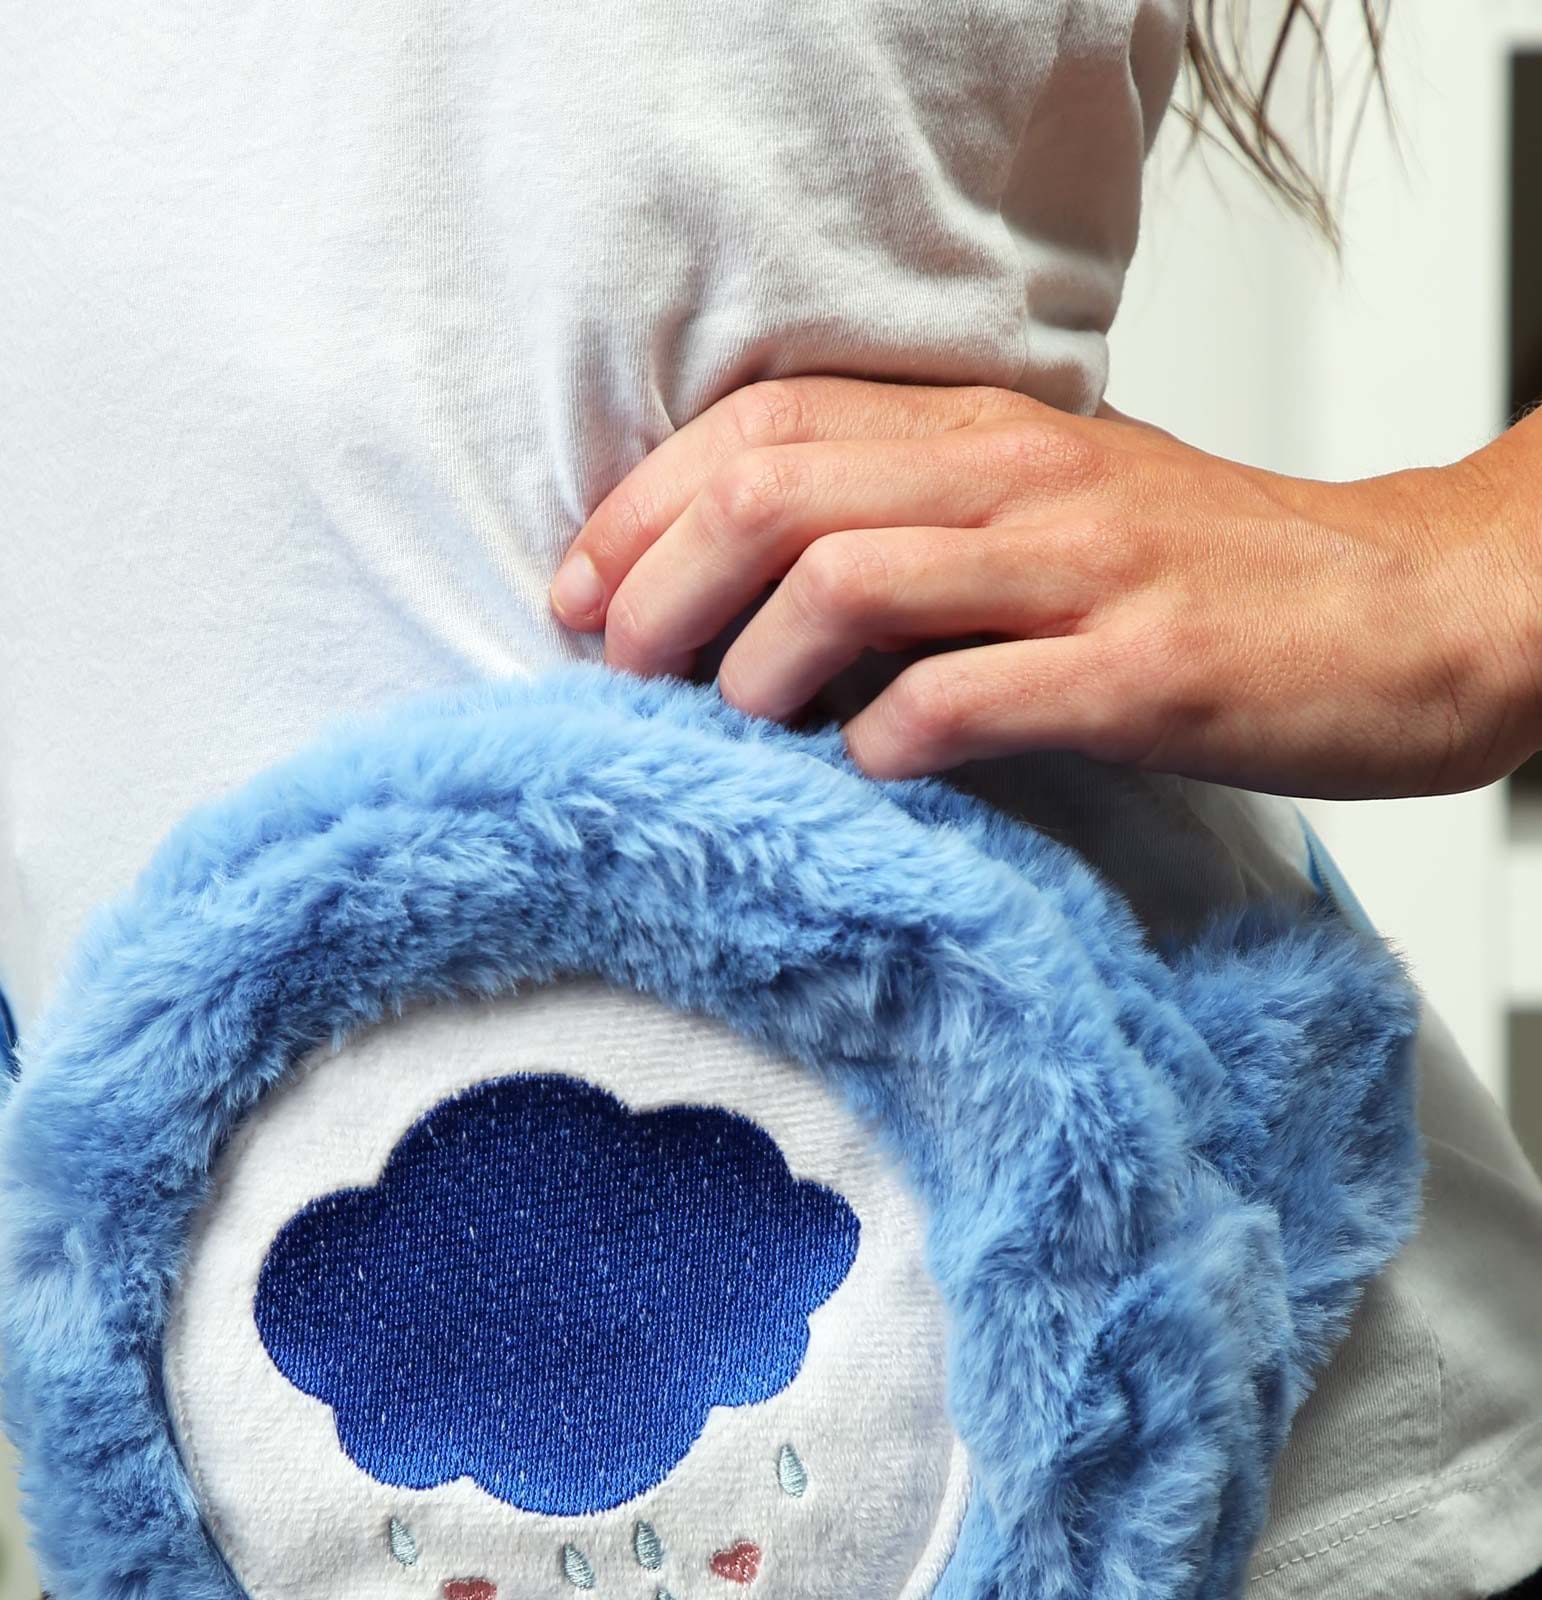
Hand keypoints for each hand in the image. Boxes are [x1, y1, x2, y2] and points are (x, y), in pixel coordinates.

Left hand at [550, 378, 1541, 799]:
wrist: (1415, 613)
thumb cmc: (1217, 581)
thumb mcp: (1054, 514)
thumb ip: (921, 528)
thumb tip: (755, 596)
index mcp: (988, 433)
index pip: (767, 428)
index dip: (644, 507)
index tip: (583, 595)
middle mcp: (1022, 481)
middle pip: (777, 494)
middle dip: (660, 587)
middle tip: (618, 674)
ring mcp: (1085, 573)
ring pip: (851, 581)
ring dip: (751, 666)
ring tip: (728, 729)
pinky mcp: (1145, 672)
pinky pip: (971, 695)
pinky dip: (886, 740)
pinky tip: (866, 773)